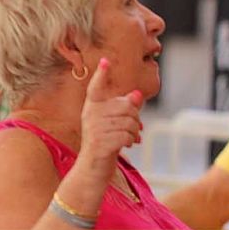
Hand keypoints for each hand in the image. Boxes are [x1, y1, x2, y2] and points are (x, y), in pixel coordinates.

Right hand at [68, 58, 143, 200]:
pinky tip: (127, 145)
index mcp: (92, 107)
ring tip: (128, 138)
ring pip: (129, 122)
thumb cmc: (106, 142)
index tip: (105, 60)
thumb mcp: (115, 123)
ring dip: (134, 132)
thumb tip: (137, 94)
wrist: (93, 168)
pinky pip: (127, 135)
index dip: (101, 74)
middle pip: (126, 106)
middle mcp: (91, 115)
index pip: (96, 87)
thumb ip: (125, 108)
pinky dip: (131, 141)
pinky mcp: (100, 142)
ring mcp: (94, 128)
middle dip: (135, 119)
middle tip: (133, 129)